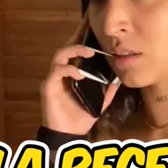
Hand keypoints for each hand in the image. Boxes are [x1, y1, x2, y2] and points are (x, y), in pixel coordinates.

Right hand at [40, 17, 119, 134]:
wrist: (68, 135)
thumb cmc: (80, 118)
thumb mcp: (99, 103)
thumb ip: (107, 92)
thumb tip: (119, 81)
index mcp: (72, 75)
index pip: (75, 53)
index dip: (83, 42)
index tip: (94, 32)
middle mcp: (61, 73)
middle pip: (66, 49)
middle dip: (78, 41)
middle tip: (93, 37)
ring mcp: (53, 79)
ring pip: (59, 56)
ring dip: (74, 51)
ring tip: (88, 52)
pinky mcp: (48, 87)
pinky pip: (56, 72)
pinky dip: (69, 70)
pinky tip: (80, 74)